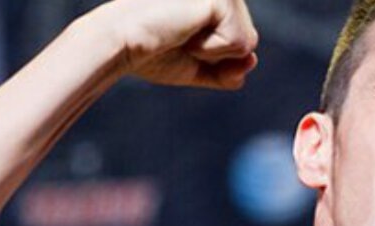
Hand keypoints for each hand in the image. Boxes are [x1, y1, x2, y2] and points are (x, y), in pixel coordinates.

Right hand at [95, 0, 258, 88]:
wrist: (121, 43)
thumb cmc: (150, 53)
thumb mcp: (196, 66)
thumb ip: (227, 70)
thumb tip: (252, 61)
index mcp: (213, 3)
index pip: (239, 42)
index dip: (214, 58)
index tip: (178, 42)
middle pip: (248, 41)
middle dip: (216, 55)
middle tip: (179, 39)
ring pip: (248, 43)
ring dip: (213, 52)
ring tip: (182, 34)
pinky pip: (239, 44)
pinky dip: (211, 50)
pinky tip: (184, 31)